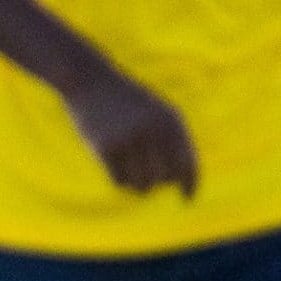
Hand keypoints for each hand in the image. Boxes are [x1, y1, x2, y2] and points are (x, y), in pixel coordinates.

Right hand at [62, 67, 198, 198]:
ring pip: (142, 184)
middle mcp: (154, 132)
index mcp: (172, 122)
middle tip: (145, 174)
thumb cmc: (127, 102)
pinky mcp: (106, 148)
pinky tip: (114, 167)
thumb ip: (173, 142)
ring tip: (130, 171)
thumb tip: (180, 182)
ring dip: (137, 184)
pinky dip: (119, 180)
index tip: (186, 199)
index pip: (188, 165)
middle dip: (157, 181)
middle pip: (165, 179)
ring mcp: (130, 139)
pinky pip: (120, 181)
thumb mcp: (157, 115)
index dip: (189, 186)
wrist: (91, 81)